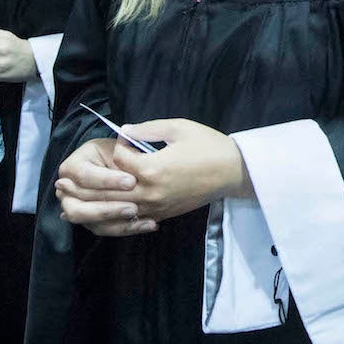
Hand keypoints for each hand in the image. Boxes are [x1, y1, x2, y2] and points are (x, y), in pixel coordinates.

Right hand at [56, 138, 151, 236]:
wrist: (122, 164)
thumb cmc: (119, 153)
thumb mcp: (120, 151)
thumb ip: (121, 161)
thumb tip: (130, 174)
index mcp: (71, 167)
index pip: (85, 176)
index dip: (108, 181)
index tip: (131, 182)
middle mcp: (66, 191)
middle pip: (79, 207)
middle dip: (108, 209)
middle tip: (133, 207)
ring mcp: (74, 208)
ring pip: (90, 222)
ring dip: (116, 222)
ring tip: (139, 216)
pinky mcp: (89, 221)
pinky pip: (104, 229)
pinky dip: (126, 228)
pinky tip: (147, 224)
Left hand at [107, 118, 249, 222]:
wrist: (234, 171)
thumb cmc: (208, 145)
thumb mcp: (179, 128)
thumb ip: (148, 129)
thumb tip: (124, 129)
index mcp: (152, 168)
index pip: (118, 158)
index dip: (120, 144)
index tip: (128, 138)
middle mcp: (151, 192)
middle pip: (113, 187)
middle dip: (109, 172)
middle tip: (116, 159)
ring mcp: (158, 206)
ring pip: (121, 206)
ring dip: (114, 193)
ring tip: (115, 179)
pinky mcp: (165, 214)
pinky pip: (136, 216)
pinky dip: (127, 208)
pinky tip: (129, 196)